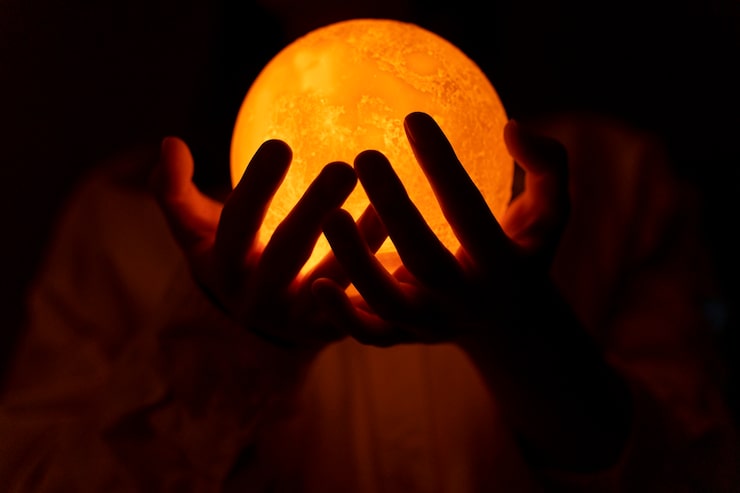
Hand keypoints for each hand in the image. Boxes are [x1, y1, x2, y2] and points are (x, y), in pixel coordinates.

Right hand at [150, 137, 386, 349]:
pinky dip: (382, 273)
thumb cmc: (234, 259)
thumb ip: (175, 191)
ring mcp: (300, 319)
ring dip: (360, 243)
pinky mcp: (335, 331)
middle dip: (313, 211)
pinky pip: (362, 304)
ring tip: (386, 202)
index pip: (235, 226)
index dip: (255, 188)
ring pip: (332, 282)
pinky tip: (402, 237)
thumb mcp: (197, 233)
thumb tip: (169, 142)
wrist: (262, 324)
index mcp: (225, 269)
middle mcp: (260, 299)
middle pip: (287, 255)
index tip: (280, 144)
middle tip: (344, 168)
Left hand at [312, 111, 568, 345]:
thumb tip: (512, 125)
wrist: (510, 328)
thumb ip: (548, 165)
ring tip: (330, 214)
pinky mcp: (404, 338)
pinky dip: (341, 316)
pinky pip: (369, 333)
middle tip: (365, 155)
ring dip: (356, 262)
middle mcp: (464, 299)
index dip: (442, 165)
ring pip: (387, 302)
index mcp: (502, 264)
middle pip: (425, 260)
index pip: (469, 211)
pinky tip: (315, 283)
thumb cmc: (525, 253)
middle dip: (395, 209)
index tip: (414, 118)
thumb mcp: (552, 213)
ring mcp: (431, 323)